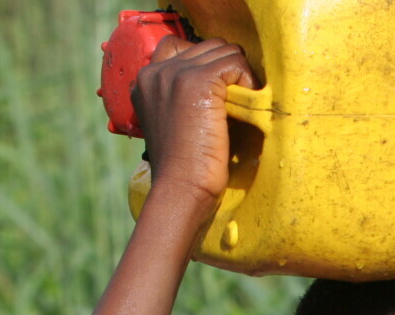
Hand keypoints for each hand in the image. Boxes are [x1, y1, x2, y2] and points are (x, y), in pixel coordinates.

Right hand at [131, 36, 257, 210]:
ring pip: (224, 50)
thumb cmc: (182, 168)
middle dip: (228, 69)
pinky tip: (244, 107)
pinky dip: (248, 81)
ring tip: (240, 106)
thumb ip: (181, 98)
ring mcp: (176, 73)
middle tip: (237, 100)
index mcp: (146, 79)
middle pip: (208, 46)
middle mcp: (157, 70)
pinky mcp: (198, 82)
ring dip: (239, 74)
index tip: (220, 92)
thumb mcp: (173, 124)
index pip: (182, 47)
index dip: (208, 64)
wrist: (180, 188)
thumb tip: (220, 84)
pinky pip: (236, 63)